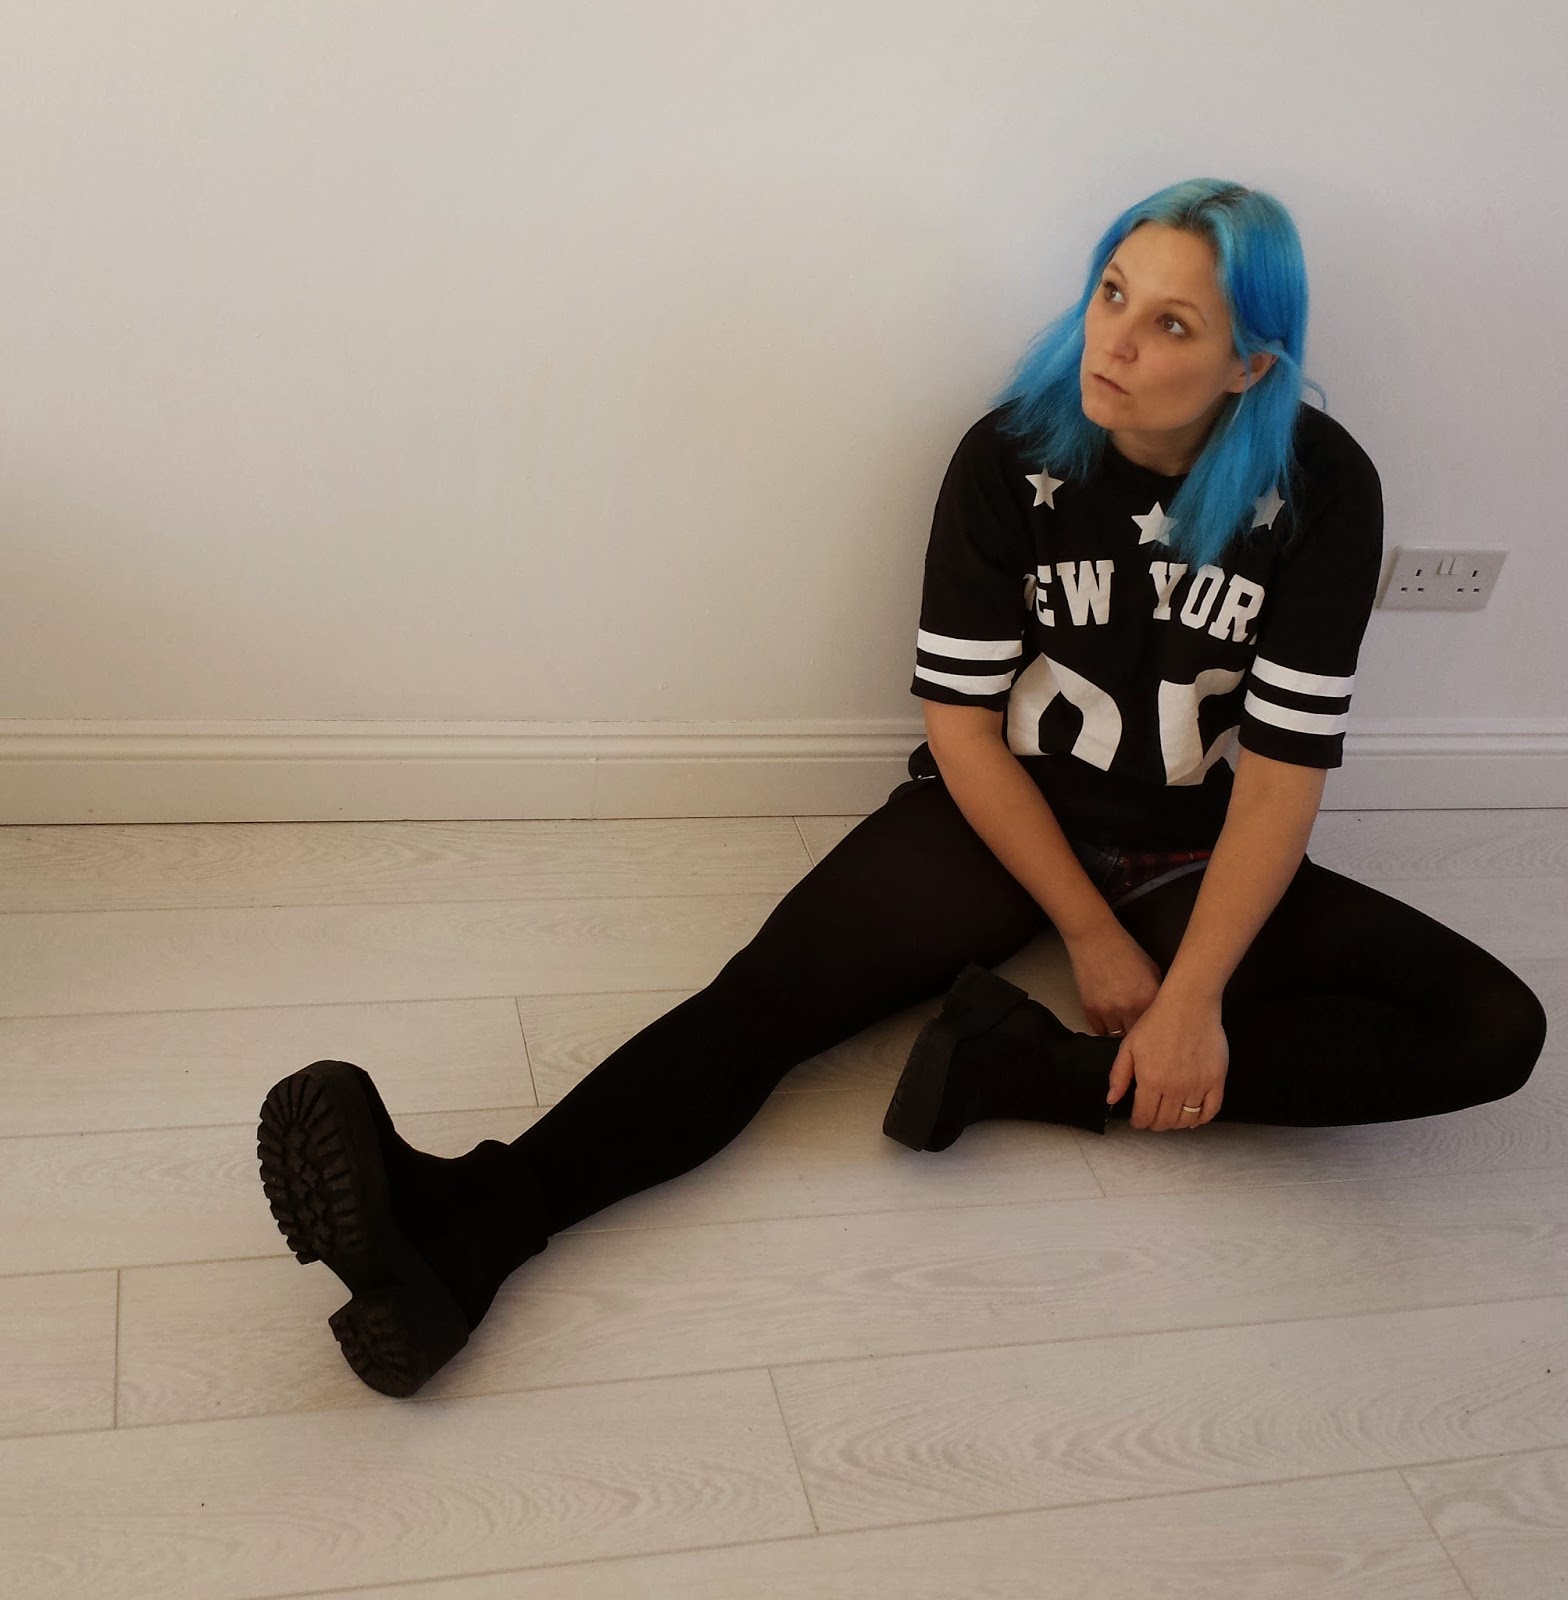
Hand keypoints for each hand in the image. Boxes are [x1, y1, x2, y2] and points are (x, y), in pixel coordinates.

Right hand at [1065, 920, 1163, 1038]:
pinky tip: (1107, 1015)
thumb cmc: (1126, 951)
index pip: (1156, 1026)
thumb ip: (1157, 993)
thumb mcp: (1152, 969)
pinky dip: (1103, 1025)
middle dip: (1137, 1030)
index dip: (1154, 1027)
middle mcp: (1130, 1008)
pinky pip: (1099, 1029)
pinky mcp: (1090, 1009)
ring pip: (1116, 1035)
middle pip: (1136, 1035)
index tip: (1153, 1026)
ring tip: (1120, 1017)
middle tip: (1136, 1025)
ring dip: (1119, 1028)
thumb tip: (1159, 1012)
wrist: (1095, 939)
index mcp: (1150, 997)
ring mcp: (1108, 1010)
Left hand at [1104, 991, 1227, 1130]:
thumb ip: (1119, 1075)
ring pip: (1186, 1120)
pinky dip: (1201, 1120)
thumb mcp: (1129, 1046)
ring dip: (1176, 1123)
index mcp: (1151, 1080)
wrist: (1189, 1005)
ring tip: (1169, 1116)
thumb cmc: (1156, 1022)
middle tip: (1152, 1118)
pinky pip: (1211, 1111)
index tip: (1138, 1120)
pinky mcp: (1217, 1080)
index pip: (1144, 1117)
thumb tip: (1112, 1100)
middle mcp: (1175, 1088)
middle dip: (1155, 1124)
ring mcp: (1198, 1085)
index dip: (1139, 1122)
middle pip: (1165, 1122)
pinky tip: (1192, 1118)